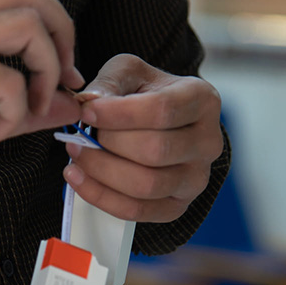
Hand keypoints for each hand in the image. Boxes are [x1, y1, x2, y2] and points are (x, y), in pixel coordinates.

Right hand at [0, 0, 84, 203]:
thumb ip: (27, 108)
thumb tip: (70, 105)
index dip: (56, 27)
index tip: (64, 73)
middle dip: (62, 36)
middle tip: (60, 81)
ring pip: (26, 26)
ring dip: (43, 72)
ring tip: (26, 108)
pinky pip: (8, 80)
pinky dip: (14, 112)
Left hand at [63, 54, 222, 222]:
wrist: (162, 124)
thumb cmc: (145, 95)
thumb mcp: (129, 73)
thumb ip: (109, 83)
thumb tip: (88, 103)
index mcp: (203, 100)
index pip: (162, 110)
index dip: (119, 114)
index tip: (87, 112)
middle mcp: (209, 142)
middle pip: (155, 151)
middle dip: (108, 144)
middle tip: (78, 136)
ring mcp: (196, 179)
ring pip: (146, 185)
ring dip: (101, 172)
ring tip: (76, 155)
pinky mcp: (178, 206)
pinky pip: (137, 211)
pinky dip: (101, 197)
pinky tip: (80, 178)